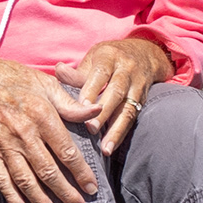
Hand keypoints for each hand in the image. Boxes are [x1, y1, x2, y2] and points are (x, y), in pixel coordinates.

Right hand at [0, 53, 101, 202]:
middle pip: (48, 170)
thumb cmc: (16, 79)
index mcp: (41, 115)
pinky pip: (0, 177)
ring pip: (25, 179)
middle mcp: (23, 133)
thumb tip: (96, 112)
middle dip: (65, 193)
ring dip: (41, 201)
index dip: (81, 172)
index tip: (92, 187)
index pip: (66, 151)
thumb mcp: (47, 83)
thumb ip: (71, 103)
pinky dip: (10, 196)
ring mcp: (4, 143)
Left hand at [53, 38, 173, 154]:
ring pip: (128, 108)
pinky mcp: (143, 100)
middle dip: (103, 112)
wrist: (144, 54)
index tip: (81, 107)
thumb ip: (77, 72)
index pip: (100, 74)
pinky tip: (112, 147)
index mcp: (109, 57)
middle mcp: (126, 70)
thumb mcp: (93, 58)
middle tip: (90, 129)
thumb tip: (59, 71)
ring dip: (116, 129)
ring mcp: (137, 85)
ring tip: (105, 148)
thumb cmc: (109, 59)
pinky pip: (133, 118)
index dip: (91, 90)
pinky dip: (121, 133)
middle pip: (116, 92)